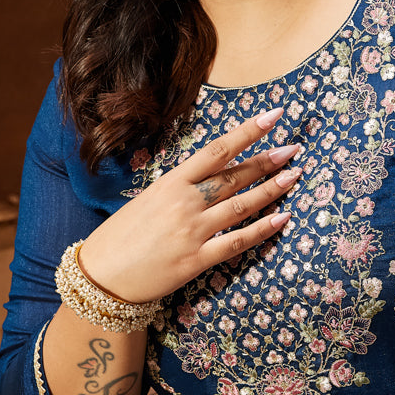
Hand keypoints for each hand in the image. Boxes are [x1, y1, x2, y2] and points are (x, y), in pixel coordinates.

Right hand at [79, 106, 300, 302]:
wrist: (101, 276)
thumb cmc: (121, 237)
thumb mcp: (147, 200)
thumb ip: (179, 189)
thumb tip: (208, 179)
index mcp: (170, 183)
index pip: (216, 150)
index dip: (247, 132)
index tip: (272, 118)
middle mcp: (184, 203)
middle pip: (234, 176)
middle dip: (267, 161)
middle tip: (292, 149)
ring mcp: (192, 231)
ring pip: (241, 205)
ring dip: (271, 190)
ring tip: (293, 177)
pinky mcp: (197, 259)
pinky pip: (237, 241)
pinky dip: (262, 229)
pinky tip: (282, 218)